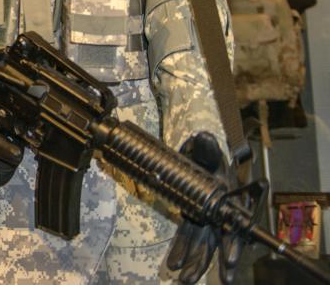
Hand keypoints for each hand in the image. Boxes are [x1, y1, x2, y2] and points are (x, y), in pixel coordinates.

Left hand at [166, 132, 242, 283]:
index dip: (232, 243)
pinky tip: (173, 266)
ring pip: (202, 244)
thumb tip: (204, 137)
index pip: (234, 226)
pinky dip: (181, 250)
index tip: (229, 260)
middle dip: (217, 260)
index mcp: (229, 199)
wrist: (196, 155)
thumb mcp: (207, 149)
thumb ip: (206, 146)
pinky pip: (187, 236)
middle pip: (219, 240)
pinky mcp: (192, 217)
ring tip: (186, 279)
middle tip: (221, 280)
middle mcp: (220, 212)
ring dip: (196, 262)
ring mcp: (206, 216)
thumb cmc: (206, 154)